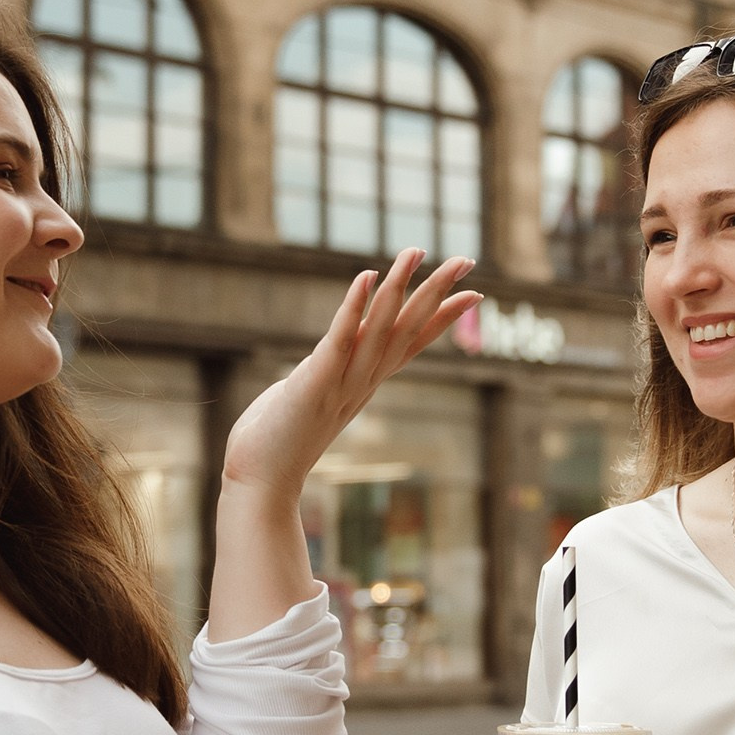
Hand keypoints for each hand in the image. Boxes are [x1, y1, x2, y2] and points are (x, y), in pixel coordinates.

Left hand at [220, 253, 477, 504]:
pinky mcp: (314, 381)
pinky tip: (367, 276)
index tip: (474, 292)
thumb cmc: (277, 442)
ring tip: (415, 251)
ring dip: (399, 287)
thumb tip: (327, 358)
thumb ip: (325, 374)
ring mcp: (342, 382)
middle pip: (408, 330)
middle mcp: (362, 381)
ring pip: (380, 328)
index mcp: (364, 383)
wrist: (259, 483)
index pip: (413, 344)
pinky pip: (339, 337)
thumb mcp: (311, 396)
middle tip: (467, 259)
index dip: (444, 317)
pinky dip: (354, 306)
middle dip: (437, 292)